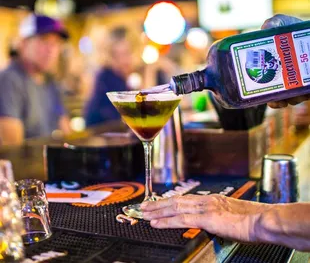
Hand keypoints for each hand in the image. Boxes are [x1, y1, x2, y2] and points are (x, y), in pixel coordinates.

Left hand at [141, 194, 270, 242]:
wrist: (261, 220)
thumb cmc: (250, 220)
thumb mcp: (230, 216)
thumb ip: (216, 217)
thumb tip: (210, 222)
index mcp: (210, 200)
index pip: (184, 200)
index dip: (169, 202)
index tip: (158, 204)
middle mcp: (205, 200)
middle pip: (175, 201)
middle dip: (158, 204)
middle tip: (143, 207)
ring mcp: (204, 208)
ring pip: (174, 208)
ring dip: (157, 211)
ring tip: (144, 214)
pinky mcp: (206, 218)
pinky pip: (181, 219)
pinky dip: (166, 221)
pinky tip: (156, 223)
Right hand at [261, 14, 309, 107]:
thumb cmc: (296, 30)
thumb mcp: (282, 24)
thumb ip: (274, 23)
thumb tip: (265, 27)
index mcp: (272, 68)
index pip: (262, 83)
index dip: (259, 92)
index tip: (258, 93)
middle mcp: (284, 78)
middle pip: (276, 95)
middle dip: (275, 101)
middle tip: (276, 101)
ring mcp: (299, 81)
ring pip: (293, 98)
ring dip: (291, 100)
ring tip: (293, 97)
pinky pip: (306, 94)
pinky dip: (304, 95)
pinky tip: (304, 93)